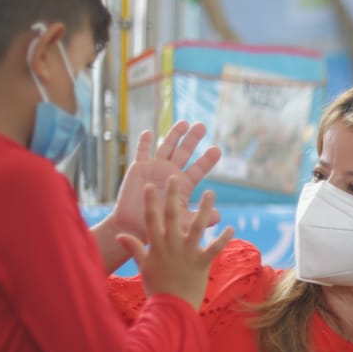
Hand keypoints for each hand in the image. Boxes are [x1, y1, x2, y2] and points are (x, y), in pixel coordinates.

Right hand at [107, 123, 222, 243]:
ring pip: (166, 147)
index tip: (217, 149)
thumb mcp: (182, 223)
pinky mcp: (138, 168)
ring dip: (174, 135)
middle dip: (193, 139)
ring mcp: (155, 168)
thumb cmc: (159, 228)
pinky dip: (144, 143)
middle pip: (185, 152)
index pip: (199, 169)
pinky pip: (142, 152)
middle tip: (202, 126)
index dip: (207, 159)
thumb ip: (199, 218)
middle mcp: (171, 173)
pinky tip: (149, 133)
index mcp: (184, 185)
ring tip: (184, 123)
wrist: (134, 228)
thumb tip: (219, 216)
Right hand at [116, 177, 232, 307]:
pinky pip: (214, 248)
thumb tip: (120, 235)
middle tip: (177, 178)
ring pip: (196, 227)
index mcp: (157, 246)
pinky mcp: (202, 263)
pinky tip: (231, 227)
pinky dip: (223, 238)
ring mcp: (187, 254)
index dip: (150, 202)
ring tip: (210, 193)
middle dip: (173, 196)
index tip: (150, 186)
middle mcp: (171, 246)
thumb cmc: (157, 287)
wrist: (171, 308)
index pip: (151, 220)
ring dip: (204, 209)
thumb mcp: (143, 267)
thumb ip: (134, 248)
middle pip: (172, 217)